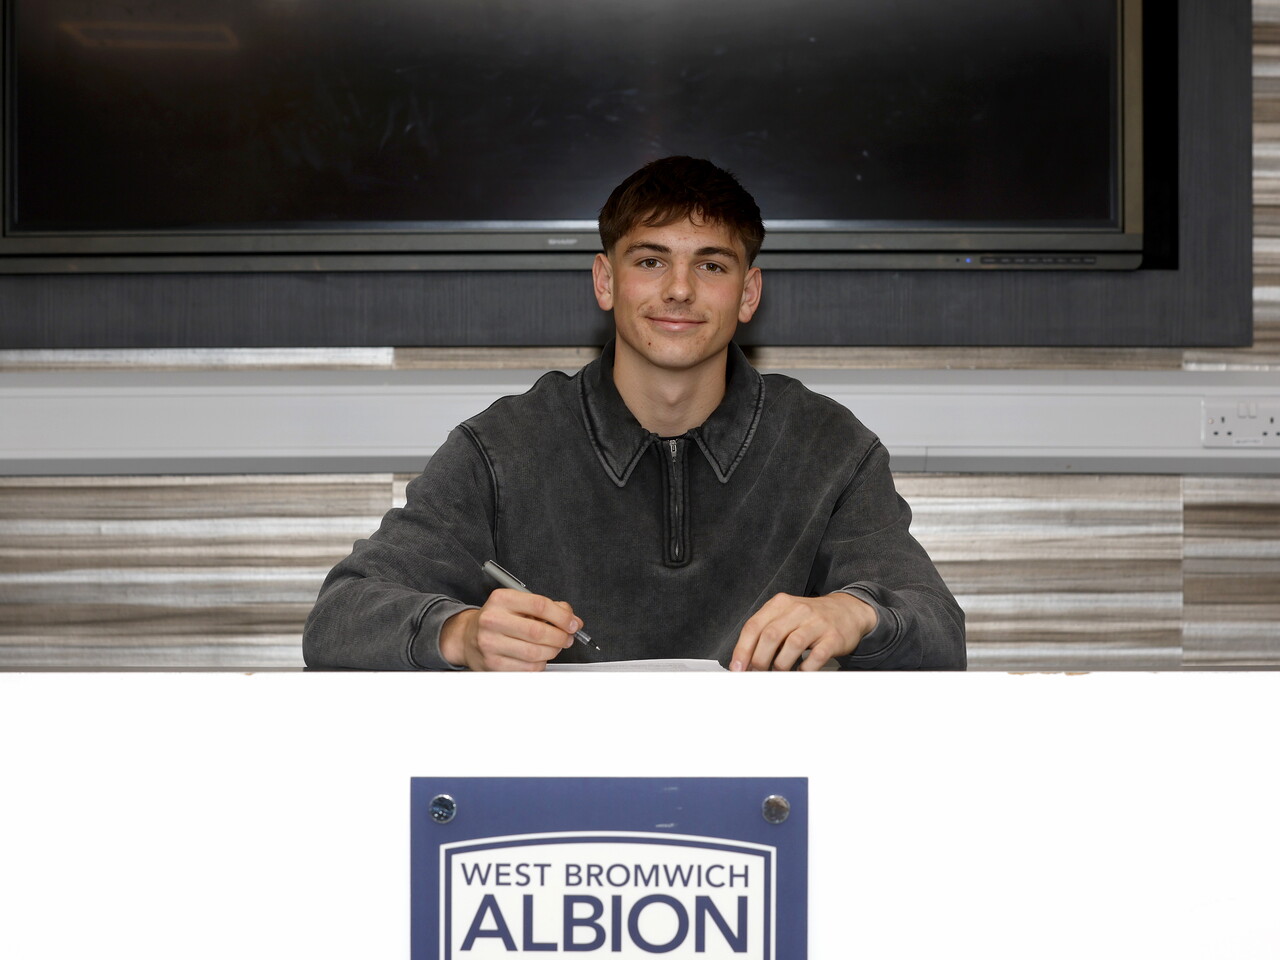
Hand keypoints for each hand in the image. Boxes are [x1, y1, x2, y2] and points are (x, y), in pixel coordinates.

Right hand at [439, 588, 581, 670]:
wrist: (467, 637)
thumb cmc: (499, 619)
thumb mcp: (519, 604)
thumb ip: (548, 608)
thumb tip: (573, 620)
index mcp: (501, 599)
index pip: (540, 605)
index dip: (562, 616)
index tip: (573, 623)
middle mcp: (492, 620)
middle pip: (538, 631)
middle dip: (560, 637)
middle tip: (567, 638)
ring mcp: (490, 644)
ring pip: (535, 653)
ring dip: (552, 652)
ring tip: (553, 647)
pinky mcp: (492, 665)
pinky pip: (528, 669)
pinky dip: (540, 664)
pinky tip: (538, 657)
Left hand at [730, 592, 877, 671]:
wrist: (848, 610)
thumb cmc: (810, 618)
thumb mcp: (786, 616)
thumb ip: (766, 632)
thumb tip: (745, 661)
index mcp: (780, 604)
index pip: (754, 626)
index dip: (742, 650)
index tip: (737, 668)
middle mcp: (798, 610)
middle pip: (770, 635)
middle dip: (759, 660)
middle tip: (756, 674)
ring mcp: (817, 623)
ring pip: (792, 645)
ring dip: (780, 665)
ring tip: (777, 675)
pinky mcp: (833, 637)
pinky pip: (817, 655)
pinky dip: (805, 668)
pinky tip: (800, 673)